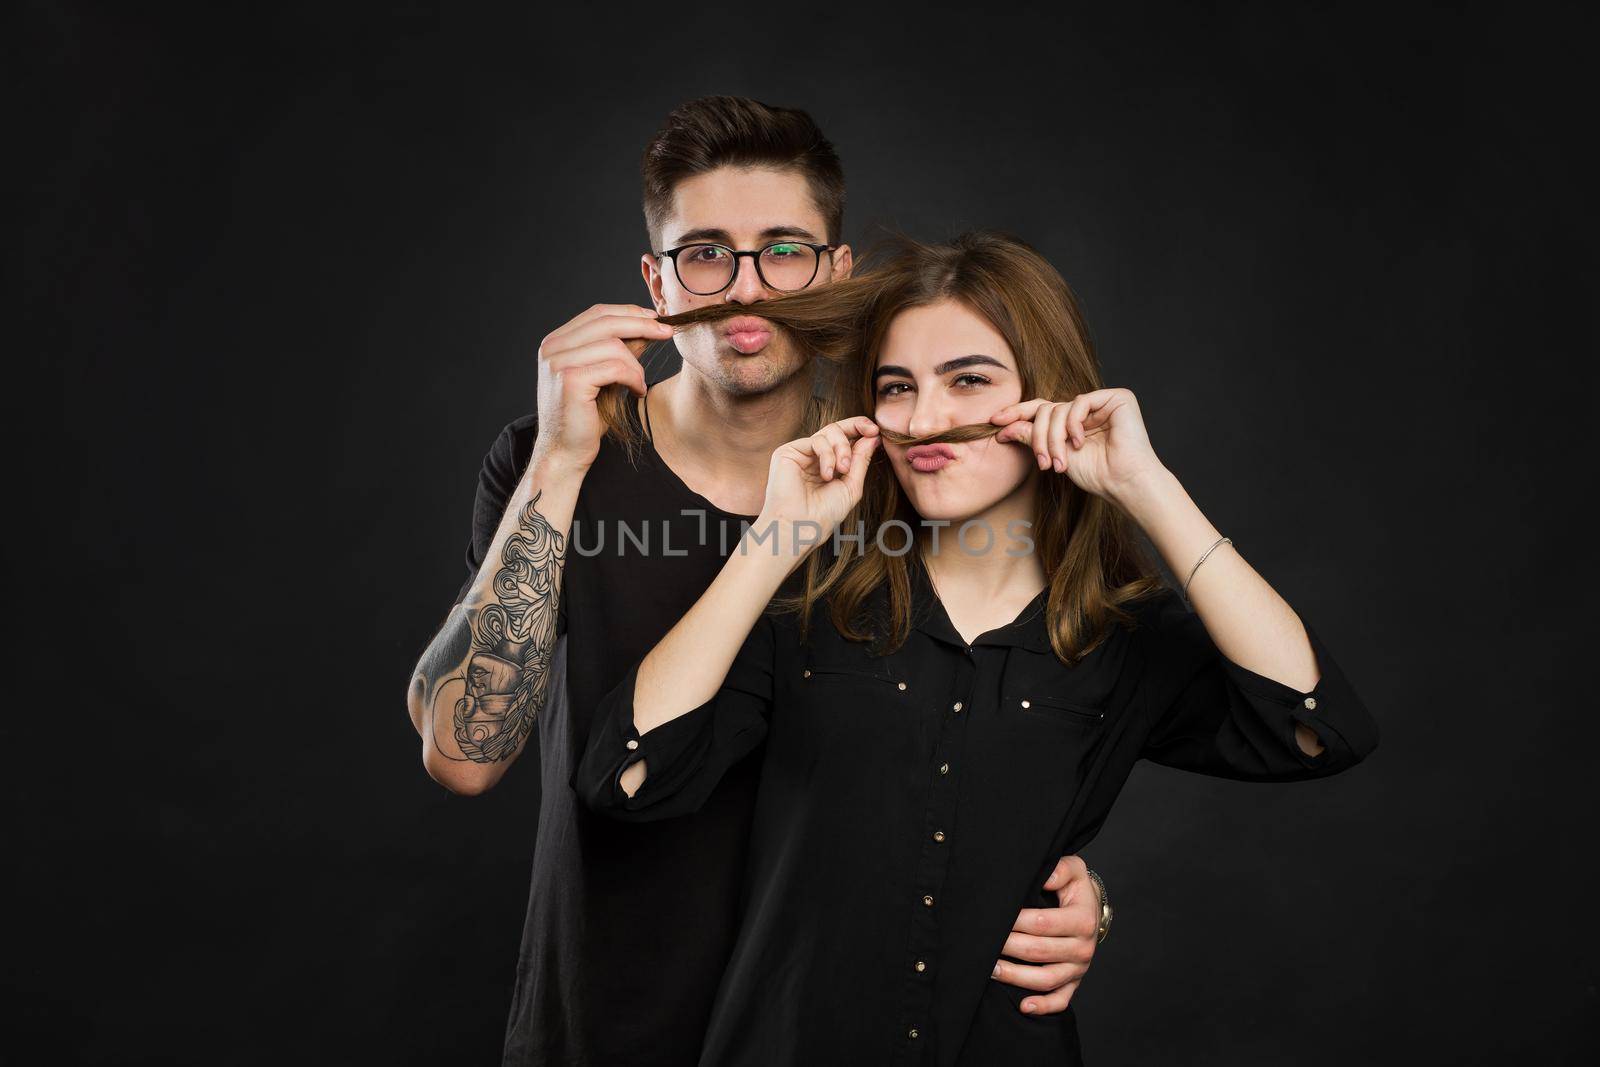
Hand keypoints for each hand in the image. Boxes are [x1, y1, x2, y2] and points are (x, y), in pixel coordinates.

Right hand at [534, 303, 671, 468]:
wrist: (565, 452)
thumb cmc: (585, 417)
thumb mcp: (606, 376)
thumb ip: (620, 350)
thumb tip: (647, 326)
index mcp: (556, 343)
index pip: (597, 313)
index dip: (628, 312)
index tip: (655, 319)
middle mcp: (552, 348)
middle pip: (605, 321)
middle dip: (642, 324)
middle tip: (666, 332)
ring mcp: (558, 363)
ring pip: (614, 345)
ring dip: (636, 365)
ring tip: (639, 384)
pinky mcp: (571, 380)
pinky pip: (616, 367)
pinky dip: (634, 378)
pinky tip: (637, 392)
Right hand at [758, 417, 880, 538]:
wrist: (801, 528)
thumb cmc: (824, 515)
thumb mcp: (851, 486)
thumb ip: (861, 460)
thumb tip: (873, 437)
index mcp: (828, 464)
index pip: (845, 438)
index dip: (860, 428)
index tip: (876, 431)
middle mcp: (813, 456)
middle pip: (837, 428)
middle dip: (857, 427)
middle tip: (871, 433)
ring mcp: (800, 453)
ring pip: (828, 431)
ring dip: (842, 449)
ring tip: (843, 471)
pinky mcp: (787, 452)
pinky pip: (816, 441)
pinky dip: (827, 455)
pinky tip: (827, 475)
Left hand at [990, 388, 1167, 504]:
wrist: (1123, 482)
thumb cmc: (1096, 474)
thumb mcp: (1054, 455)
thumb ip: (1031, 437)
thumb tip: (1005, 426)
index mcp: (1073, 422)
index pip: (1041, 410)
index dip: (1017, 413)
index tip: (995, 421)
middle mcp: (1086, 410)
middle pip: (1046, 409)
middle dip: (1038, 435)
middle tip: (1041, 460)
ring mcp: (1101, 402)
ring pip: (1060, 407)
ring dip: (1053, 437)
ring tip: (1060, 461)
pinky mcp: (1117, 398)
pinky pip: (1079, 401)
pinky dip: (1073, 423)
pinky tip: (1079, 442)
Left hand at [991, 854, 1100, 1014]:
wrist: (1090, 908)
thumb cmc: (1074, 888)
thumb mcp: (1074, 869)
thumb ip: (1061, 869)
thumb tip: (1046, 877)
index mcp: (1082, 920)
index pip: (1042, 923)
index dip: (1015, 921)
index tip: (994, 917)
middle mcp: (1083, 947)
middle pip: (1038, 952)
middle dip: (1007, 947)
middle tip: (983, 942)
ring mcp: (1079, 969)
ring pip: (1045, 979)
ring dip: (1015, 977)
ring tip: (990, 969)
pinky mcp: (1074, 983)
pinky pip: (1059, 1000)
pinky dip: (1042, 1006)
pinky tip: (1023, 1006)